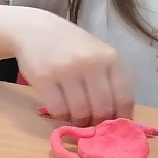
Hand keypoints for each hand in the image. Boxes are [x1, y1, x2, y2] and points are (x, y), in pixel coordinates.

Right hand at [9, 10, 132, 125]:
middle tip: (91, 124)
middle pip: (102, 109)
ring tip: (75, 117)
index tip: (114, 127)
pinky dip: (61, 117)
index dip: (120, 119)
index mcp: (109, 58)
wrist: (35, 29)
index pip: (123, 98)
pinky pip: (58, 110)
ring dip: (79, 122)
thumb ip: (108, 79)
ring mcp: (66, 69)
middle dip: (97, 123)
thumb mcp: (96, 54)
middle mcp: (90, 63)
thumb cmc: (70, 46)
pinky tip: (60, 110)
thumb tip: (117, 118)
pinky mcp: (44, 77)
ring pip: (80, 113)